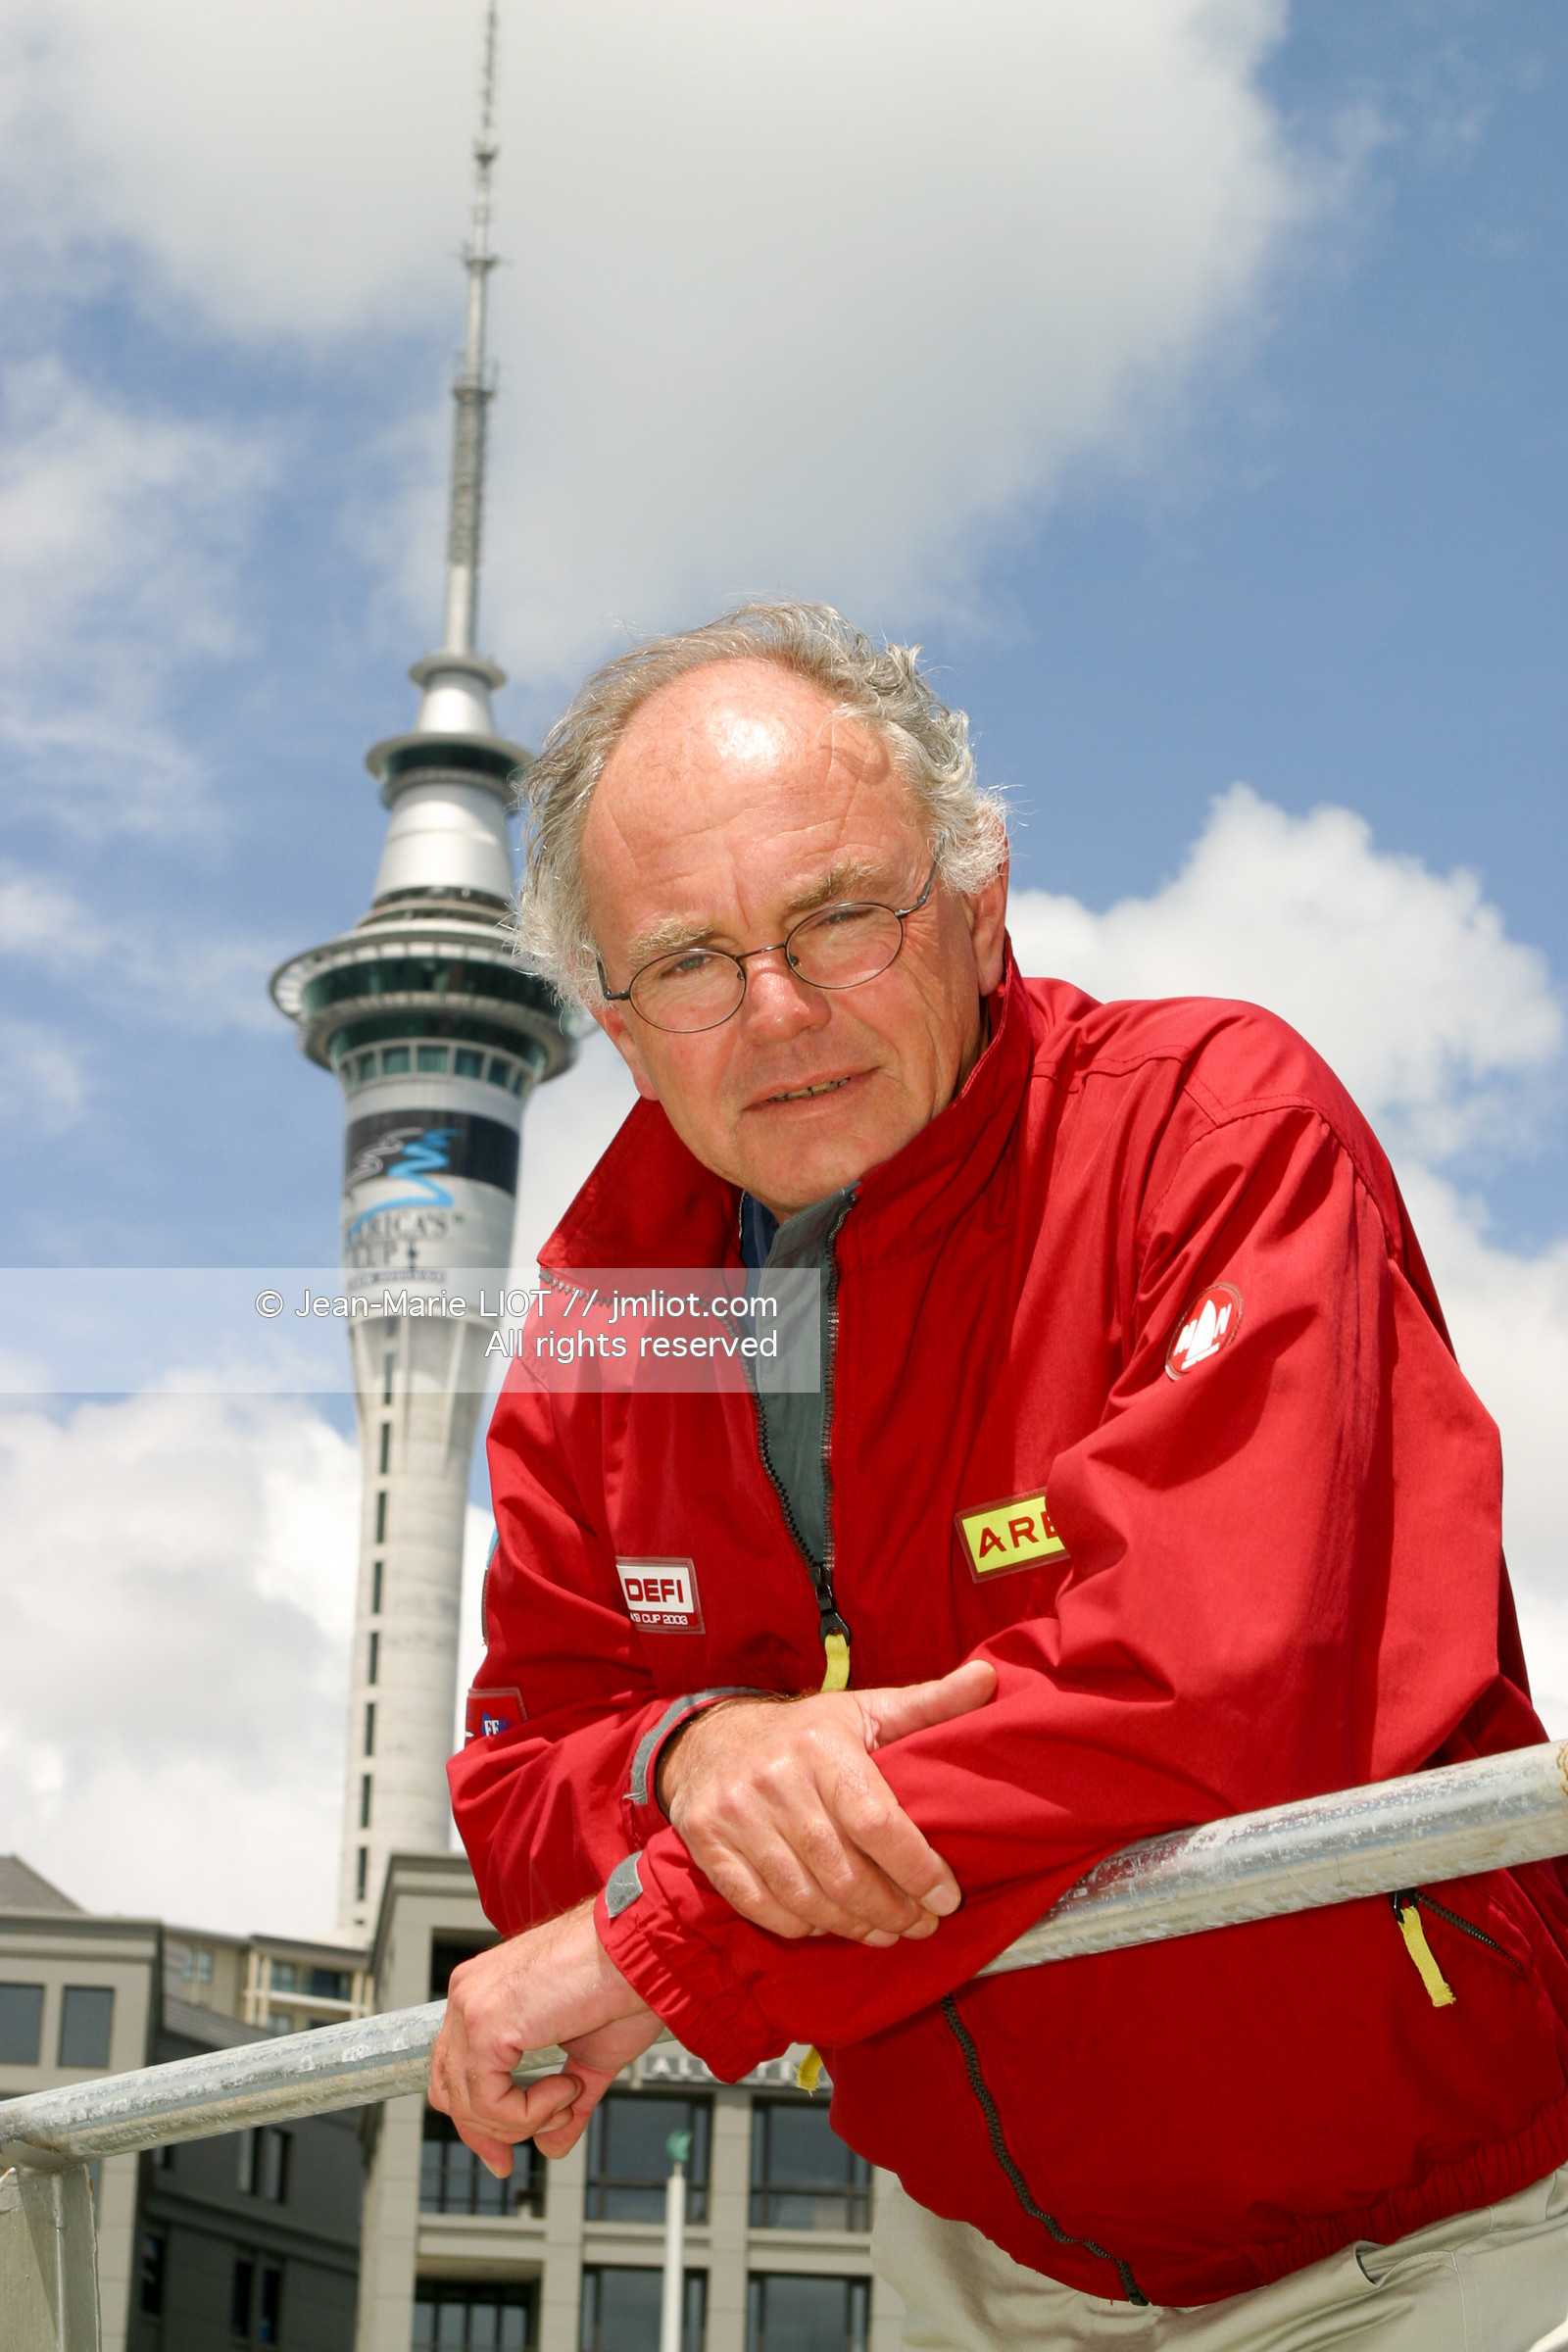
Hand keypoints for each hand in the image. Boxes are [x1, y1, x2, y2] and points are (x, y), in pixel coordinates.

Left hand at [429, 1900, 661, 2175]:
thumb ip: (563, 2101)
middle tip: (540, 2137)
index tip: (504, 2157)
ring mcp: (471, 2005)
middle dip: (493, 2131)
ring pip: (468, 2104)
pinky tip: (566, 2086)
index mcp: (486, 1994)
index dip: (479, 2122)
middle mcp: (469, 1994)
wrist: (645, 1955)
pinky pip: (489, 2102)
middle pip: (449, 2092)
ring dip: (523, 2120)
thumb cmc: (624, 1985)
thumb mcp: (589, 2057)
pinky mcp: (485, 2022)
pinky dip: (529, 2112)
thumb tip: (551, 2147)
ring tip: (569, 2096)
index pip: (454, 2072)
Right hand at [656, 1658, 995, 1944]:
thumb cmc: (805, 1732)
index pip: (876, 1822)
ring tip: (887, 1931)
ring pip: (806, 1897)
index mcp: (821, 1746)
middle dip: (892, 1909)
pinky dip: (804, 1926)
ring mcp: (735, 1816)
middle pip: (843, 1872)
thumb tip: (988, 1678)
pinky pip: (763, 1907)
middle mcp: (774, 1780)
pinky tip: (832, 1925)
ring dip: (855, 1926)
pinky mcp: (708, 1846)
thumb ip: (929, 1703)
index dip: (916, 1868)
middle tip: (922, 1924)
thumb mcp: (865, 1710)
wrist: (708, 1740)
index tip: (947, 1896)